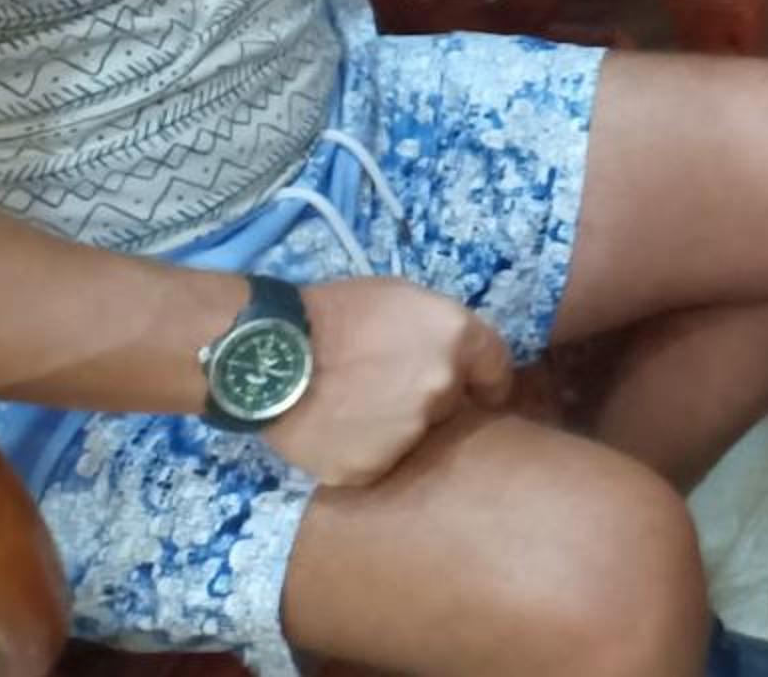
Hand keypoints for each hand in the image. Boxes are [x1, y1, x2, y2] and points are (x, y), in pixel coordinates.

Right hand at [261, 277, 510, 488]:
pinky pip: (376, 463)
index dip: (485, 382)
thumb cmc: (334, 312)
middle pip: (454, 406)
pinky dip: (362, 452)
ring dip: (397, 429)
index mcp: (457, 339)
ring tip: (356, 411)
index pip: (497, 372)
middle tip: (391, 392)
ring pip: (415, 438)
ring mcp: (409, 434)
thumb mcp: (402, 299)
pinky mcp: (371, 468)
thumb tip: (453, 357)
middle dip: (434, 401)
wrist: (270, 355)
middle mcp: (444, 389)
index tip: (476, 390)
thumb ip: (439, 332)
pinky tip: (336, 432)